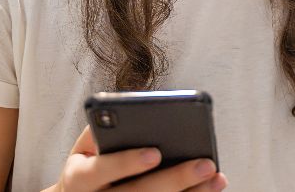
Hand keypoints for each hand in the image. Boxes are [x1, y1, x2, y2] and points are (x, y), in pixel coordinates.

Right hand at [48, 126, 227, 191]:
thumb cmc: (90, 162)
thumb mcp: (85, 146)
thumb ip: (103, 129)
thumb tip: (135, 111)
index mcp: (78, 178)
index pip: (100, 170)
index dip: (126, 163)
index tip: (155, 153)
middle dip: (174, 179)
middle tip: (205, 164)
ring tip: (216, 177)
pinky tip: (209, 188)